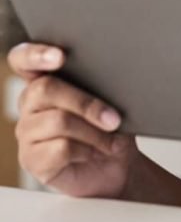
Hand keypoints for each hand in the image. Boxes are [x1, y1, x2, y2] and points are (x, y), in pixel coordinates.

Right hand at [8, 42, 138, 197]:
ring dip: (94, 131)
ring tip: (112, 139)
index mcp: (44, 80)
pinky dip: (88, 150)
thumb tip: (115, 76)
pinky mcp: (32, 159)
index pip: (22, 58)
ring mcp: (27, 132)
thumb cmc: (111, 128)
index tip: (60, 56)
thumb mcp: (111, 101)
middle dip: (87, 103)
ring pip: (59, 121)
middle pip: (46, 89)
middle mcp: (30, 104)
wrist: (116, 166)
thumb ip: (101, 84)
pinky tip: (95, 152)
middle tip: (115, 118)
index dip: (35, 54)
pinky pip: (61, 148)